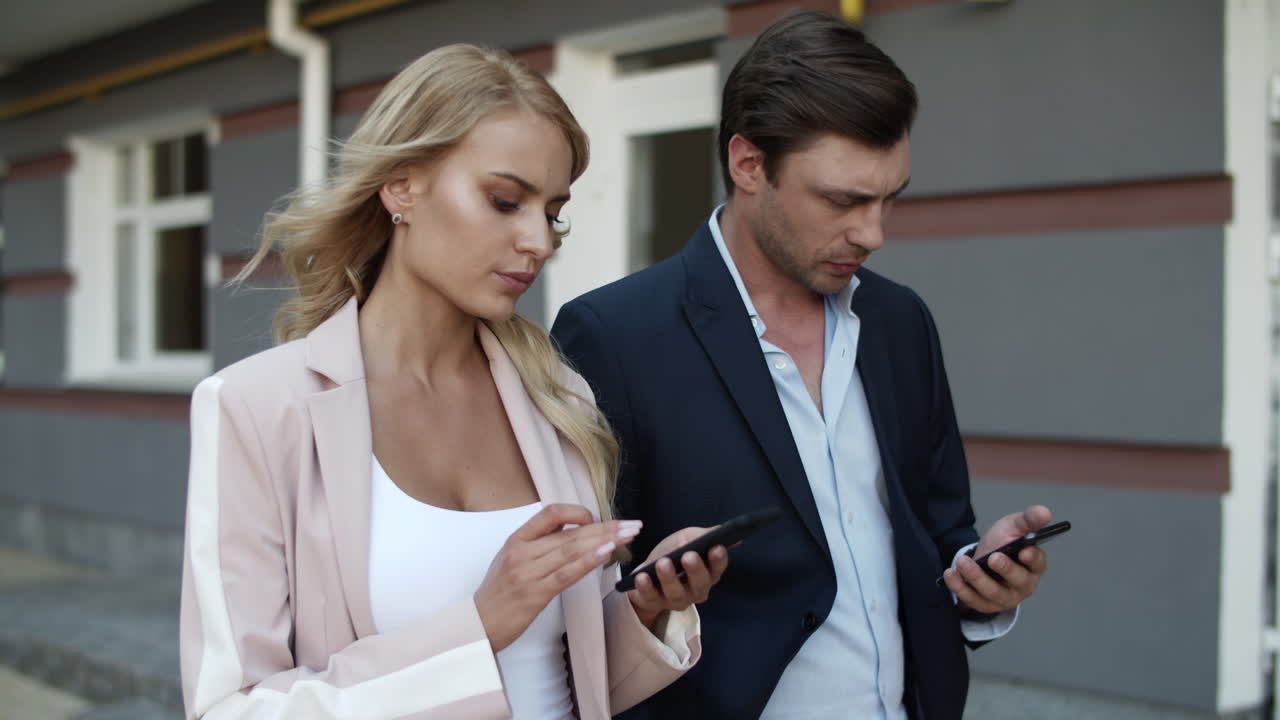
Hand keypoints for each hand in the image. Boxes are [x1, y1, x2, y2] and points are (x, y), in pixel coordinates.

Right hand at [475, 504, 641, 651]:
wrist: (477, 627)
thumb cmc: (498, 595)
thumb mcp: (510, 560)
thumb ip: (537, 545)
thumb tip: (571, 532)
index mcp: (516, 539)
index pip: (551, 513)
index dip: (578, 512)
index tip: (599, 520)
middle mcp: (521, 551)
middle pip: (571, 533)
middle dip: (606, 527)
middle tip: (633, 525)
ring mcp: (527, 572)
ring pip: (572, 550)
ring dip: (605, 541)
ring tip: (629, 536)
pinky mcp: (534, 594)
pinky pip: (566, 574)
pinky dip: (588, 561)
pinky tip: (607, 553)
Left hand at [627, 527, 729, 630]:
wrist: (648, 572)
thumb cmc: (673, 554)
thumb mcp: (686, 539)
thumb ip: (701, 535)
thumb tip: (721, 530)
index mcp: (708, 573)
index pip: (717, 568)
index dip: (718, 559)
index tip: (716, 547)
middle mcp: (696, 590)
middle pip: (700, 583)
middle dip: (695, 569)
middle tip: (689, 556)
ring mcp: (676, 600)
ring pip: (676, 592)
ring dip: (669, 578)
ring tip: (663, 563)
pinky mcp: (655, 603)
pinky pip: (651, 598)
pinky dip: (646, 587)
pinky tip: (642, 577)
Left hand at [942, 505, 1051, 615]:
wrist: (982, 556)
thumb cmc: (1003, 542)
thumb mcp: (1014, 526)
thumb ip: (1028, 519)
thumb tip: (1045, 512)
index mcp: (1035, 565)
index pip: (1038, 563)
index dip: (1032, 558)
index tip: (1024, 550)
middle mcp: (1024, 585)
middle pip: (1019, 581)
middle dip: (1006, 569)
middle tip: (993, 557)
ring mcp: (1006, 598)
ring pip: (994, 593)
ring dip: (977, 578)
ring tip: (962, 562)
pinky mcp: (986, 605)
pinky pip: (974, 600)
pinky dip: (960, 588)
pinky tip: (951, 574)